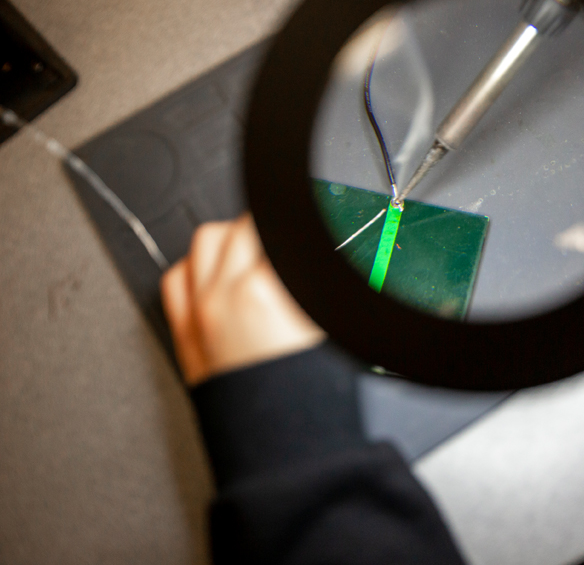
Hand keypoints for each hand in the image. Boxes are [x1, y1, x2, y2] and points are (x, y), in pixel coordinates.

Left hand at [160, 214, 325, 385]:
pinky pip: (177, 279)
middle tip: (282, 240)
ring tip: (252, 252)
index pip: (278, 231)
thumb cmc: (303, 397)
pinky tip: (215, 276)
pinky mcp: (185, 333)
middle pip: (240, 227)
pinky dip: (196, 269)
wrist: (278, 446)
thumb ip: (309, 281)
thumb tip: (306, 257)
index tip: (300, 223)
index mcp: (263, 291)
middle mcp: (222, 296)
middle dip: (265, 228)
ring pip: (205, 242)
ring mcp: (198, 313)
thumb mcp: (321, 323)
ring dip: (231, 239)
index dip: (294, 226)